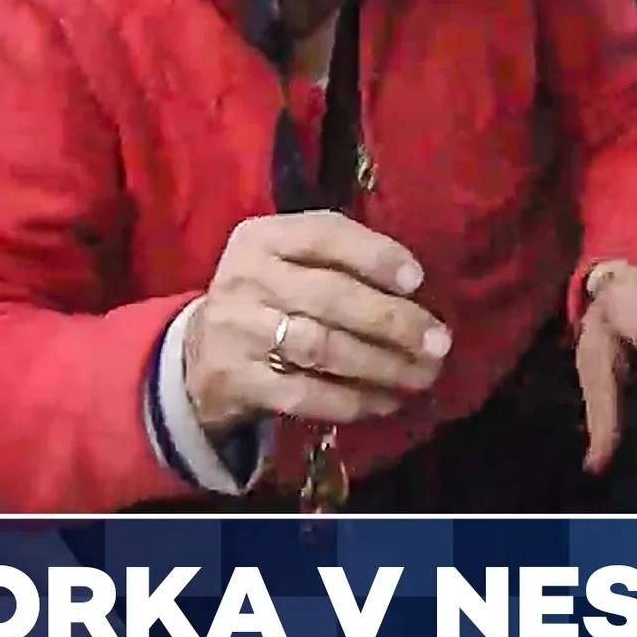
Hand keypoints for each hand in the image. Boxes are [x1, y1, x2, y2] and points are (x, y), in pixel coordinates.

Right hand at [183, 210, 451, 437]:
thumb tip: (414, 286)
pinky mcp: (238, 381)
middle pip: (332, 297)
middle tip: (438, 341)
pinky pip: (306, 393)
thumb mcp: (284, 263)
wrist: (198, 358)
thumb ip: (336, 262)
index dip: (375, 255)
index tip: (418, 280)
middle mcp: (245, 278)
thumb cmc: (265, 300)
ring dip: (382, 365)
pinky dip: (353, 400)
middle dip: (393, 321)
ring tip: (422, 375)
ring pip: (324, 348)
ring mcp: (238, 331)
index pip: (324, 234)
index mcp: (261, 238)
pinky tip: (387, 402)